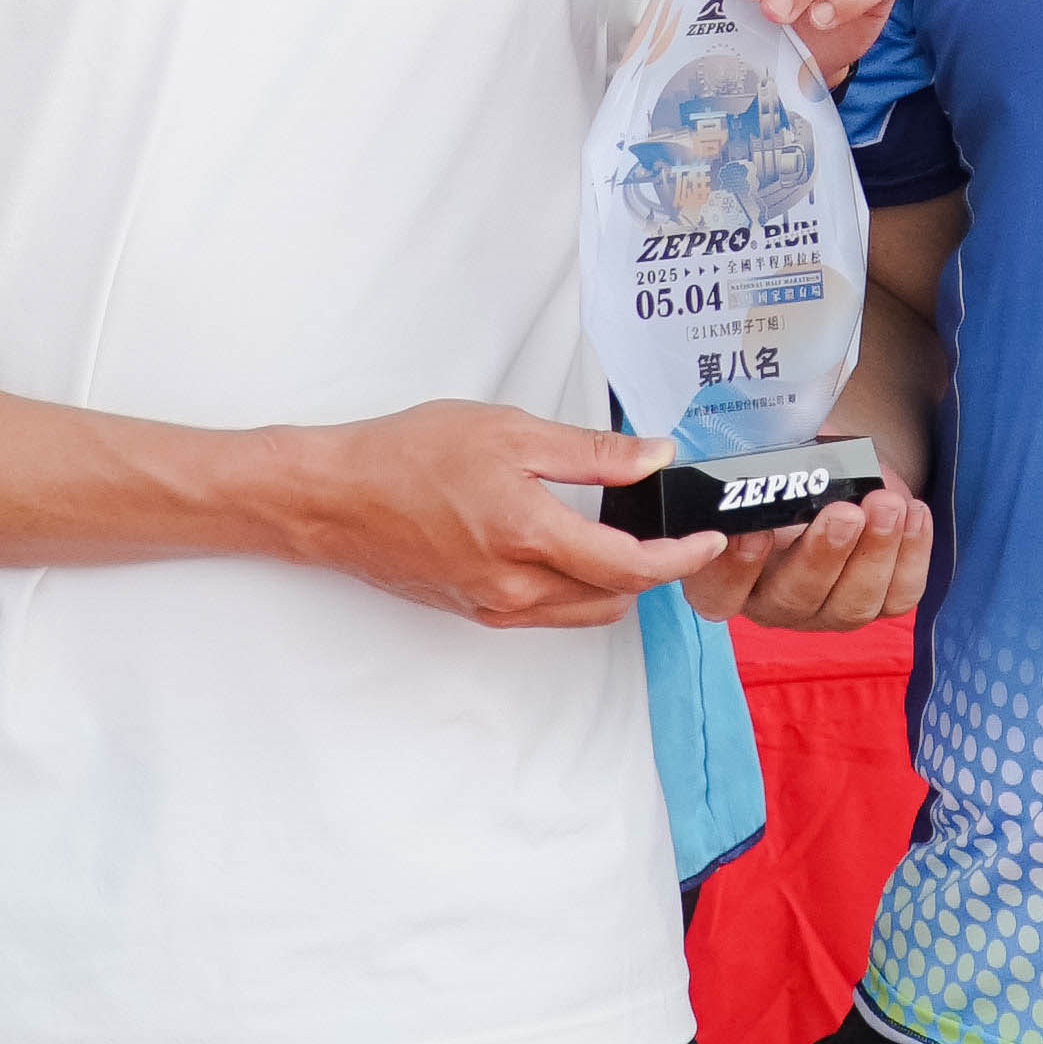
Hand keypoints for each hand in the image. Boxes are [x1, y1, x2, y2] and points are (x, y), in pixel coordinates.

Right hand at [278, 406, 718, 629]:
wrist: (334, 497)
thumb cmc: (407, 455)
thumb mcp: (509, 431)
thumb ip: (591, 452)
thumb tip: (654, 457)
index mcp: (530, 536)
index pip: (631, 567)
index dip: (682, 557)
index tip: (709, 538)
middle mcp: (515, 586)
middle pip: (615, 599)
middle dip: (653, 572)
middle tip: (670, 530)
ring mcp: (494, 605)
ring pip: (582, 612)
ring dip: (615, 585)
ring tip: (625, 537)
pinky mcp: (474, 610)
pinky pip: (546, 612)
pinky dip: (574, 589)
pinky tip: (570, 549)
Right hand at [683, 457, 934, 633]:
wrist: (837, 472)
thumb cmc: (786, 465)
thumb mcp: (763, 459)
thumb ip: (756, 459)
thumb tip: (766, 438)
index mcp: (728, 573)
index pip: (719, 591)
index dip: (733, 570)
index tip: (754, 532)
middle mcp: (773, 602)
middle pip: (793, 599)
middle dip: (823, 555)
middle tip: (844, 512)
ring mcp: (827, 611)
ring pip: (852, 605)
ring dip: (874, 552)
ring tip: (888, 505)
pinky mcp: (877, 605)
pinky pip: (898, 595)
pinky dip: (911, 555)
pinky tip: (914, 514)